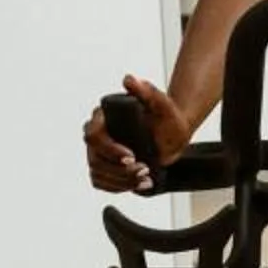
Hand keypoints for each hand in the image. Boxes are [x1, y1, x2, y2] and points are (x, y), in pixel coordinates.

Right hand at [85, 75, 186, 192]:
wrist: (173, 133)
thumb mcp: (162, 104)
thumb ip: (147, 91)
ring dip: (121, 180)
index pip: (94, 136)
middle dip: (119, 169)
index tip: (131, 156)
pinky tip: (138, 184)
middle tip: (143, 169)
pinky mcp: (106, 167)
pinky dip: (119, 187)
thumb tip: (130, 80)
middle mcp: (99, 135)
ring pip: (98, 173)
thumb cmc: (167, 118)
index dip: (110, 149)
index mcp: (104, 117)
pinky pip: (102, 182)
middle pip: (94, 158)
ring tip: (145, 178)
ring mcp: (100, 152)